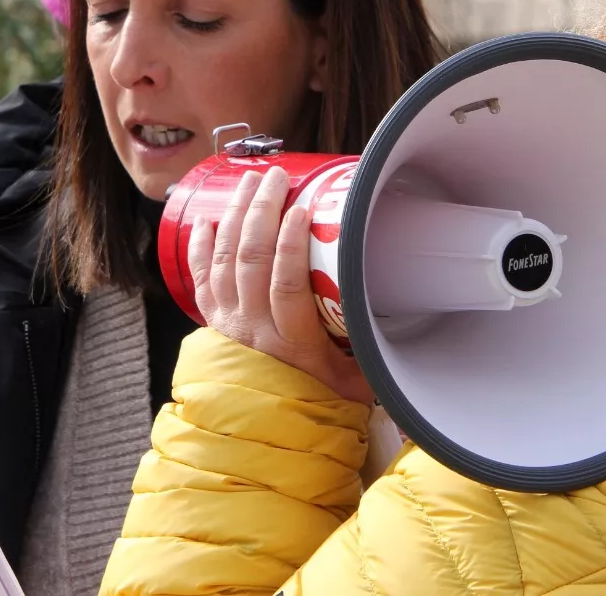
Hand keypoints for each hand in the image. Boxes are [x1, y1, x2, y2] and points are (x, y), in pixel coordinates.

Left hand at [190, 166, 371, 404]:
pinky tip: (208, 218)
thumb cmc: (319, 399)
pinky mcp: (214, 319)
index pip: (285, 286)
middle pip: (251, 260)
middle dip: (261, 211)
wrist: (268, 427)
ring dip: (236, 216)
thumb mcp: (357, 384)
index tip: (300, 209)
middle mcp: (253, 328)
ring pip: (226, 260)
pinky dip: (202, 246)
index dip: (289, 245)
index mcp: (292, 342)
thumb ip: (376, 355)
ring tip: (250, 181)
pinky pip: (201, 277)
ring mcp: (228, 322)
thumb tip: (405, 320)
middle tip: (276, 178)